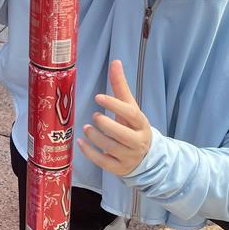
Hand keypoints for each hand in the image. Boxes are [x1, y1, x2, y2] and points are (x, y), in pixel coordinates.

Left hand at [77, 60, 152, 176]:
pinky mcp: (118, 168)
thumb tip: (116, 61)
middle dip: (106, 125)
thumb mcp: (130, 107)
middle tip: (95, 116)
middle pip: (122, 134)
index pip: (131, 114)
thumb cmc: (133, 127)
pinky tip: (80, 143)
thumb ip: (121, 87)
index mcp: (140, 123)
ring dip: (96, 137)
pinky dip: (90, 153)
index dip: (114, 105)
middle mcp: (137, 141)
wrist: (147, 157)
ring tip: (86, 128)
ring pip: (111, 148)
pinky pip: (103, 162)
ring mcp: (128, 156)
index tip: (98, 97)